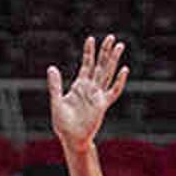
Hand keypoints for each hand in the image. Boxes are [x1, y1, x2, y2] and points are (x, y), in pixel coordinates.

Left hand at [47, 34, 128, 152]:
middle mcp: (90, 88)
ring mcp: (97, 95)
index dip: (88, 52)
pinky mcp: (103, 105)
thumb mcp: (56, 101)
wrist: (71, 138)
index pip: (86, 64)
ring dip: (113, 60)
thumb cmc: (63, 123)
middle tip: (112, 37)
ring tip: (120, 46)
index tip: (91, 38)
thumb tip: (51, 68)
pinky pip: (113, 91)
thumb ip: (55, 85)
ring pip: (108, 74)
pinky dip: (119, 81)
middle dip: (105, 51)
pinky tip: (124, 70)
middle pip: (100, 65)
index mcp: (79, 86)